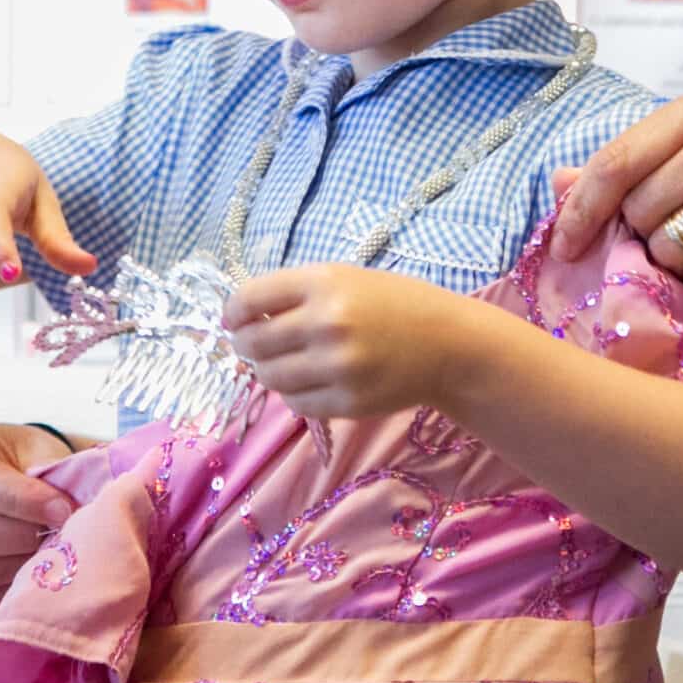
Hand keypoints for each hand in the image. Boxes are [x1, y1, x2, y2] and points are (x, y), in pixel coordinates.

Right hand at [0, 422, 79, 610]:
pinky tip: (32, 566)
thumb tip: (64, 510)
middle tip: (60, 532)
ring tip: (50, 548)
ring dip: (22, 564)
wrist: (7, 478)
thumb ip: (47, 473)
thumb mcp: (36, 448)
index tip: (62, 508)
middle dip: (23, 536)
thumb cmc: (23, 458)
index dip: (21, 501)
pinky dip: (13, 586)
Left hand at [223, 265, 490, 420]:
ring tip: (281, 363)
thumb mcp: (347, 279)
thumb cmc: (396, 304)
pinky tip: (309, 381)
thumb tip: (244, 318)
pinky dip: (294, 394)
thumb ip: (298, 294)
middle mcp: (327, 323)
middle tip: (251, 345)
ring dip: (267, 371)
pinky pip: (297, 403)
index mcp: (324, 282)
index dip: (234, 312)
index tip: (233, 319)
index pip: (251, 299)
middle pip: (254, 342)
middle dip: (245, 345)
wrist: (449, 344)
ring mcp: (337, 366)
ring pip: (270, 377)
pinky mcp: (347, 402)